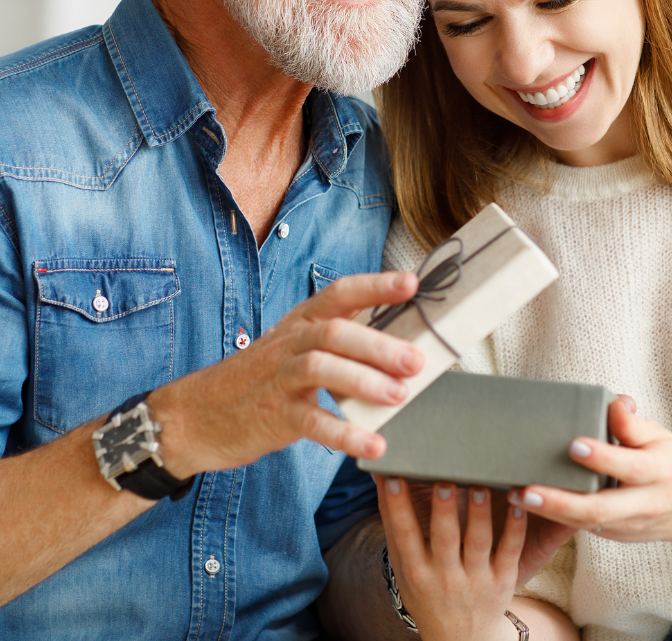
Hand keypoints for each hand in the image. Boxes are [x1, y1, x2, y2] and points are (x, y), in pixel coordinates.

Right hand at [148, 271, 422, 477]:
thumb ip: (341, 339)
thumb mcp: (296, 346)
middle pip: (335, 331)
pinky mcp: (272, 416)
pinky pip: (311, 422)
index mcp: (301, 320)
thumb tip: (405, 340)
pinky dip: (344, 434)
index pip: (340, 293)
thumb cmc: (262, 377)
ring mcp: (278, 378)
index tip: (412, 283)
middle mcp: (290, 342)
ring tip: (399, 397)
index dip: (376, 285)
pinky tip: (373, 445)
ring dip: (364, 381)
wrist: (196, 415)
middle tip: (417, 361)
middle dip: (379, 345)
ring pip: (321, 368)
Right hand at [378, 476, 526, 640]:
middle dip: (444, 510)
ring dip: (479, 514)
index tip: (395, 478)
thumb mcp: (403, 565)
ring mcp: (476, 580)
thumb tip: (380, 476)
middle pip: (444, 538)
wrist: (459, 639)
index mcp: (416, 571)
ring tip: (479, 486)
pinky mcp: (503, 580)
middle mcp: (445, 577)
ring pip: (478, 542)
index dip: (398, 507)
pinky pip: (510, 551)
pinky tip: (517, 505)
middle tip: (444, 480)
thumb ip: (393, 521)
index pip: (405, 535)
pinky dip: (515, 529)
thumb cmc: (425, 590)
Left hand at [509, 397, 671, 543]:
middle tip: (526, 490)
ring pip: (587, 524)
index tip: (574, 444)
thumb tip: (615, 403)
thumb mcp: (658, 437)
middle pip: (601, 509)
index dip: (604, 458)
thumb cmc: (666, 461)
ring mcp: (626, 525)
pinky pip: (582, 528)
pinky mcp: (613, 535)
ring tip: (515, 496)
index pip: (631, 467)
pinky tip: (525, 504)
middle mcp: (643, 504)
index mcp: (658, 472)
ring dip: (549, 512)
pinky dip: (554, 517)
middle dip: (561, 501)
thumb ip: (633, 423)